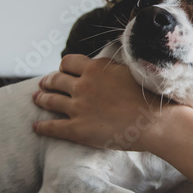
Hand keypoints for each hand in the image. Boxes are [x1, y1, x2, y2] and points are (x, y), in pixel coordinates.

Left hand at [31, 54, 175, 152]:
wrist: (156, 121)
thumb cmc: (148, 96)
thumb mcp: (127, 70)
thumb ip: (109, 68)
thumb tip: (101, 66)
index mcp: (95, 68)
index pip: (68, 62)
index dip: (63, 67)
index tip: (63, 71)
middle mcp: (83, 85)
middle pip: (56, 80)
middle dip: (48, 81)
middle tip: (43, 84)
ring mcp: (78, 108)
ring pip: (51, 100)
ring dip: (42, 99)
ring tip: (36, 98)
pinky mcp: (78, 129)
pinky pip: (53, 127)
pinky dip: (42, 126)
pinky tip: (36, 127)